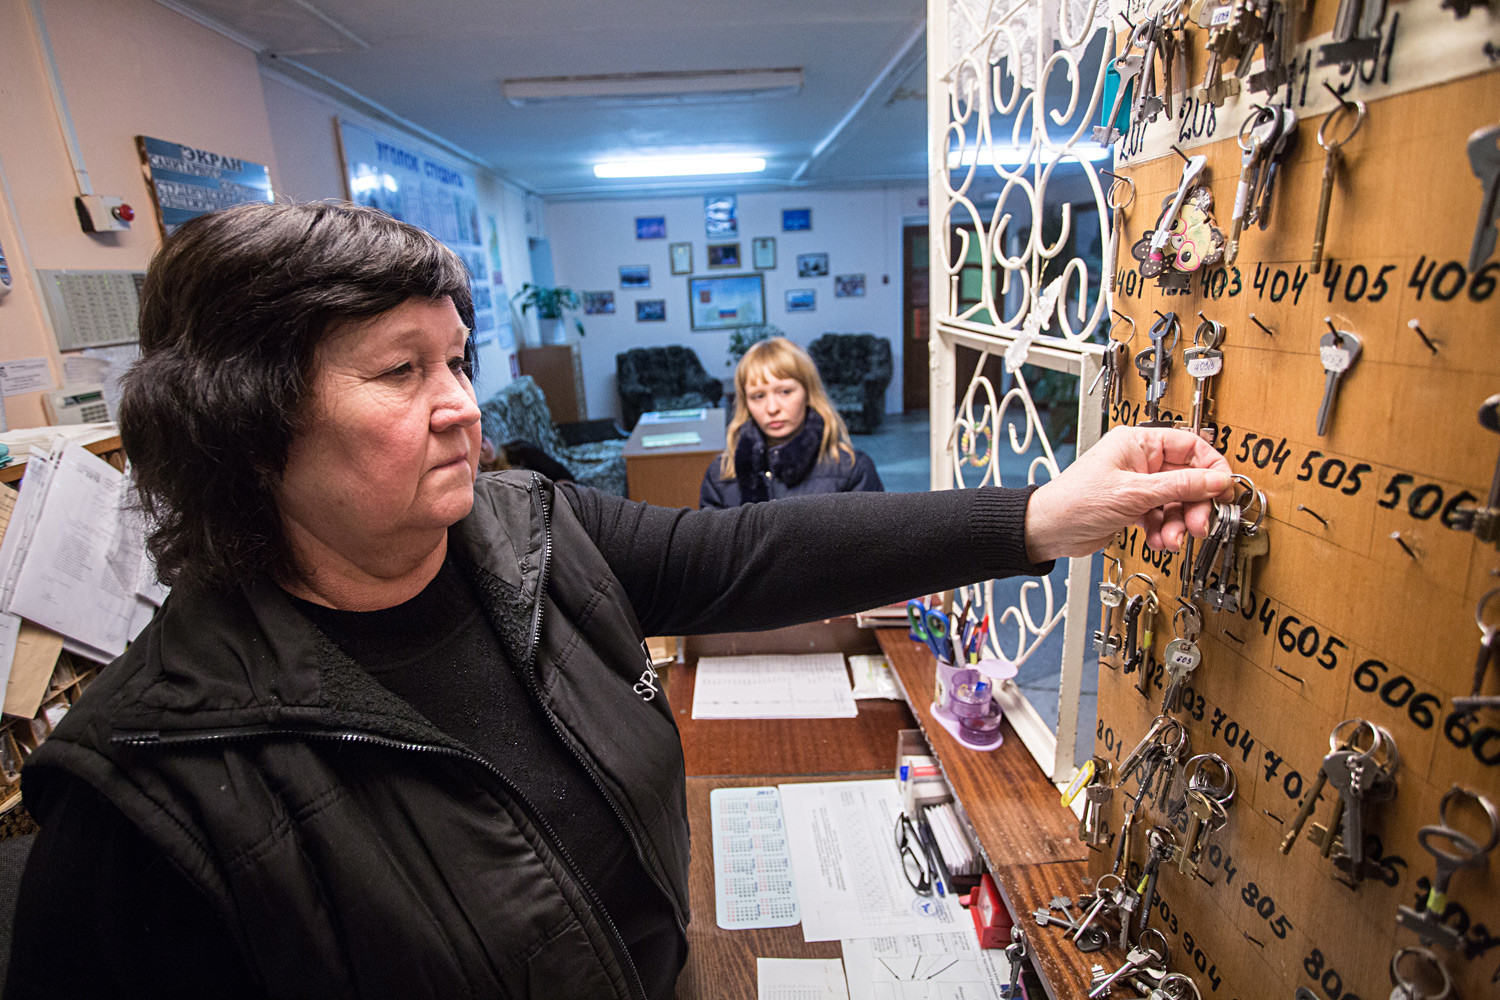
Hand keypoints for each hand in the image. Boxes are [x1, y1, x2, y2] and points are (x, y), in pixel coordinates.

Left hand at [1023, 426, 1231, 562]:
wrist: (1049, 531)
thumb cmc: (1076, 501)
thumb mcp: (1134, 493)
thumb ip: (1180, 486)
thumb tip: (1216, 480)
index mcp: (1139, 442)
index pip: (1191, 446)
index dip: (1211, 468)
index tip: (1223, 490)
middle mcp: (1141, 461)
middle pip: (1188, 478)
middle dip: (1194, 504)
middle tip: (1198, 524)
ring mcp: (1138, 485)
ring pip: (1176, 501)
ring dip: (1178, 523)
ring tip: (1171, 538)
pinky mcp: (1134, 507)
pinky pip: (1162, 516)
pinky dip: (1164, 530)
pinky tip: (1159, 541)